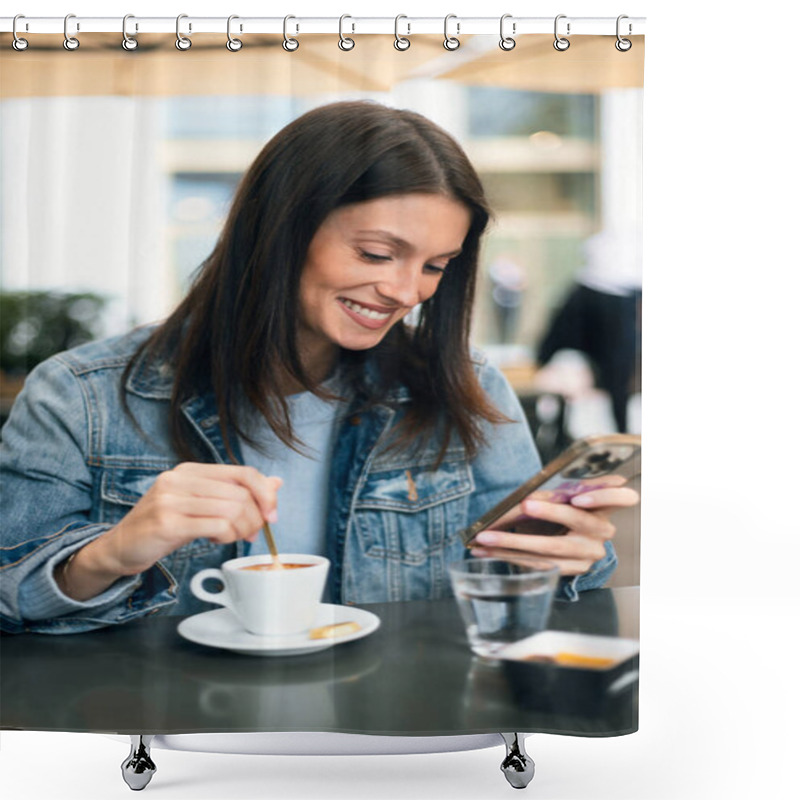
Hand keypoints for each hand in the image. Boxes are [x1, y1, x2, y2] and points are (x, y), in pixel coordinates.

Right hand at [56, 463, 281, 600]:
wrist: (119, 548)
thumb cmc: (164, 526)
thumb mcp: (202, 505)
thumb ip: (236, 493)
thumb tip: (276, 483)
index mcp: (190, 470)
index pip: (243, 473)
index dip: (265, 493)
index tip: (271, 514)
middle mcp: (179, 479)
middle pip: (241, 494)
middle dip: (255, 518)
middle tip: (251, 534)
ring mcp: (171, 499)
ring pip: (232, 510)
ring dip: (242, 529)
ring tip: (233, 538)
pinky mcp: (167, 523)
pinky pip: (216, 526)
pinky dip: (226, 537)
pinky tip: (217, 541)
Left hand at [470, 476, 638, 575]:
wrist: (577, 542)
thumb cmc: (568, 512)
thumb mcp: (564, 499)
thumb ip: (551, 497)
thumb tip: (520, 500)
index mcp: (605, 506)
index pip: (622, 497)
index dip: (602, 497)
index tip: (579, 497)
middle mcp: (602, 531)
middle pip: (578, 521)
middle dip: (549, 513)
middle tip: (523, 506)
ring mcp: (590, 553)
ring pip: (553, 548)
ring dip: (513, 543)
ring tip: (486, 538)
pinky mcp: (574, 570)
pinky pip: (541, 564)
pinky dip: (511, 556)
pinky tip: (490, 551)